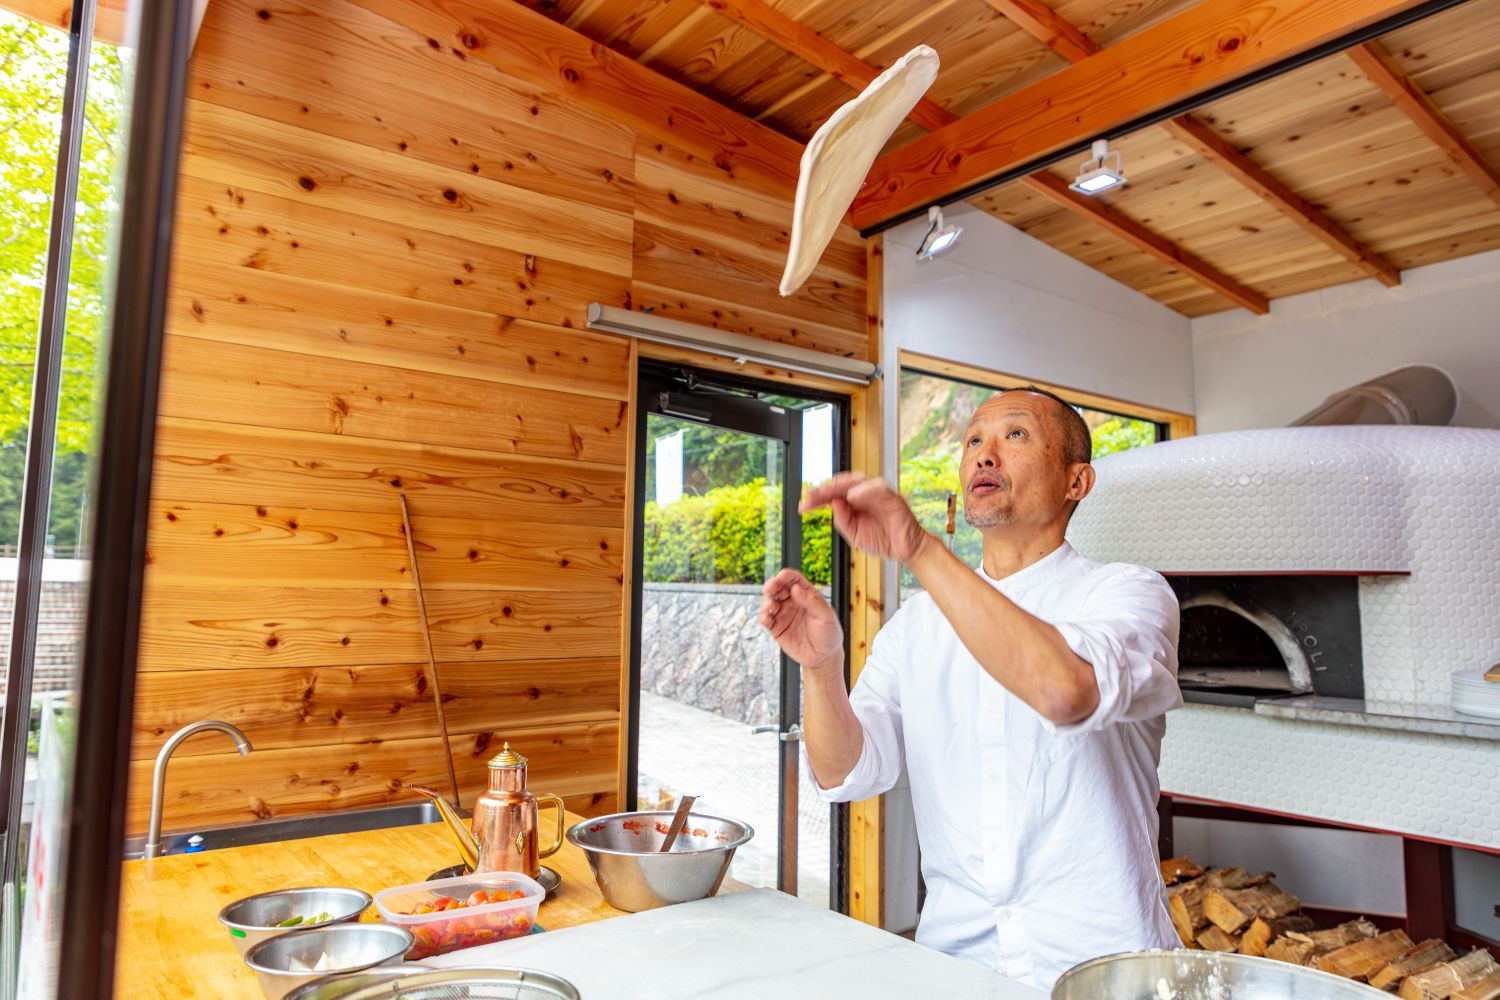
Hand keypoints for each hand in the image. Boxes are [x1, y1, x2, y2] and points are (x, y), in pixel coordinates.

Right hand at [759, 568, 843, 673]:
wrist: (824, 657)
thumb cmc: (829, 634)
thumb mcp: (826, 616)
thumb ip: (812, 601)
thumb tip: (796, 589)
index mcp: (806, 594)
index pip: (794, 580)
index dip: (786, 576)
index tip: (782, 576)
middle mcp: (793, 602)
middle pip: (778, 588)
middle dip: (772, 585)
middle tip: (770, 588)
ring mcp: (783, 614)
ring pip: (769, 602)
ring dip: (767, 601)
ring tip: (771, 606)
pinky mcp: (776, 628)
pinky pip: (766, 619)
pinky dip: (763, 616)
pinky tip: (766, 617)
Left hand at [801, 472, 929, 564]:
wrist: (905, 550)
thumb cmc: (881, 540)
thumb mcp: (855, 536)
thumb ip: (843, 521)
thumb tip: (832, 505)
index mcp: (852, 503)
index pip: (831, 496)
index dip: (816, 499)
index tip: (802, 506)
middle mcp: (863, 494)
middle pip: (840, 485)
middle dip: (823, 490)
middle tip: (810, 497)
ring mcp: (877, 493)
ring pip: (857, 480)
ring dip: (840, 485)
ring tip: (825, 493)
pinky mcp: (891, 496)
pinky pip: (878, 488)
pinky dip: (865, 490)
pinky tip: (852, 497)